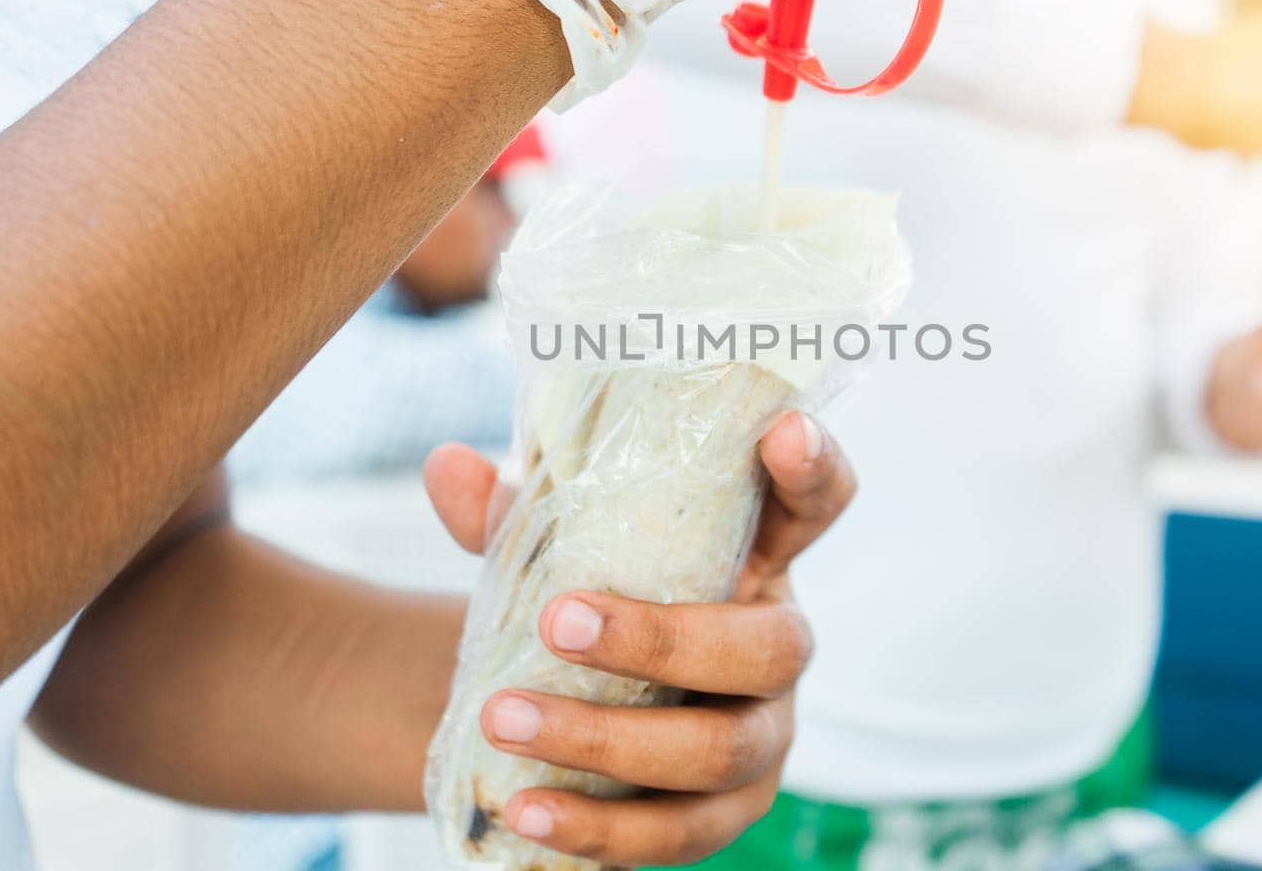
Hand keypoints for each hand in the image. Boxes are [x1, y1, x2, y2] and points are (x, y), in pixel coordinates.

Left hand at [420, 411, 852, 865]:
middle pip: (768, 646)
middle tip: (557, 621)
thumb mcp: (553, 549)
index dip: (813, 469)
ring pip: (718, 749)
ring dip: (607, 739)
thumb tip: (447, 468)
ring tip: (505, 718)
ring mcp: (764, 736)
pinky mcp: (726, 812)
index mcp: (759, 557)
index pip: (814, 503)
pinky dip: (601, 827)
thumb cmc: (581, 602)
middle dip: (662, 638)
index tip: (781, 432)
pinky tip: (528, 811)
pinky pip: (678, 832)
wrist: (560, 706)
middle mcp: (778, 644)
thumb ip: (513, 514)